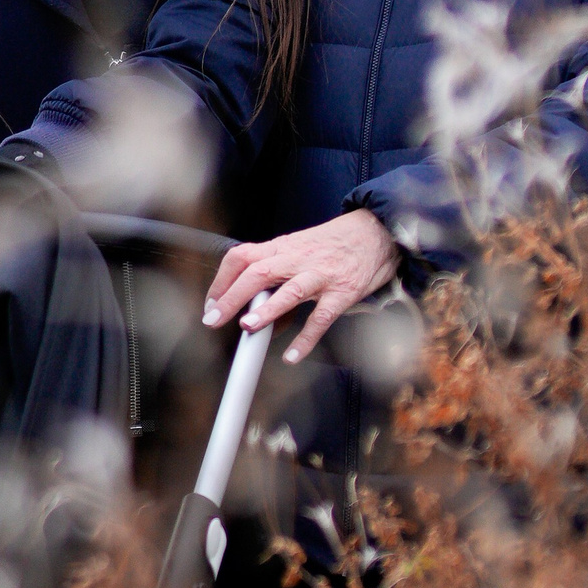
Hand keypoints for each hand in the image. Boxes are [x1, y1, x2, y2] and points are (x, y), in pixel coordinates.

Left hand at [201, 210, 399, 363]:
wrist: (377, 232)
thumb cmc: (336, 244)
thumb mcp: (302, 253)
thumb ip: (280, 282)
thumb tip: (264, 318)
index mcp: (283, 248)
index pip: (242, 257)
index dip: (221, 280)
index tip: (210, 303)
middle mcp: (298, 259)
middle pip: (257, 272)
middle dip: (231, 296)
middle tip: (213, 319)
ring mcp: (321, 275)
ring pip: (290, 290)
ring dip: (267, 310)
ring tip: (248, 326)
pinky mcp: (343, 292)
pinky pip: (323, 317)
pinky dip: (307, 337)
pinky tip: (293, 355)